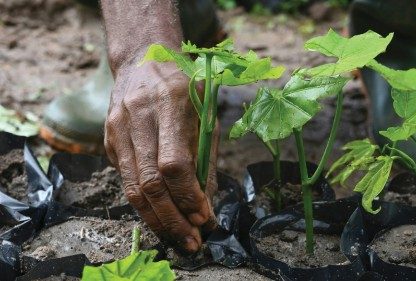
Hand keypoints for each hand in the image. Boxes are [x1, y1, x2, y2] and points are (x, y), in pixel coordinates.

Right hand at [104, 62, 217, 252]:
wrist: (143, 60)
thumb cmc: (185, 88)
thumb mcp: (205, 113)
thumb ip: (205, 157)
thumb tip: (207, 205)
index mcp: (170, 102)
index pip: (174, 163)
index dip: (189, 196)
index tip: (204, 217)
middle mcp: (138, 115)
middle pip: (150, 182)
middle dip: (173, 219)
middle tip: (192, 241)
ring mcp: (118, 127)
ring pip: (133, 187)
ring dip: (157, 219)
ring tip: (177, 237)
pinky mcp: (109, 139)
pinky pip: (126, 179)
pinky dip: (144, 203)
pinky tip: (160, 216)